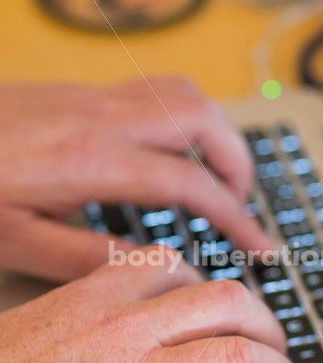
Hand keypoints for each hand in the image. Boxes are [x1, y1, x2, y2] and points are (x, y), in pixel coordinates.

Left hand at [0, 78, 271, 280]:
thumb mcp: (18, 240)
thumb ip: (91, 258)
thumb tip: (151, 271)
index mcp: (93, 161)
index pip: (190, 184)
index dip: (236, 219)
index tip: (259, 248)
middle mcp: (103, 118)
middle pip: (202, 119)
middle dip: (237, 163)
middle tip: (239, 205)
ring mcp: (94, 97)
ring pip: (184, 95)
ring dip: (214, 134)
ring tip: (216, 177)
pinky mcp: (83, 92)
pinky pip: (156, 91)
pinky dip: (183, 119)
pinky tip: (172, 149)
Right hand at [0, 248, 301, 362]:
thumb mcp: (40, 323)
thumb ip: (93, 310)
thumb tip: (136, 315)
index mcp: (97, 298)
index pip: (177, 267)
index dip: (216, 288)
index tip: (232, 309)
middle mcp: (125, 330)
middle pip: (229, 304)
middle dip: (269, 324)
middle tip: (278, 344)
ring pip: (240, 360)